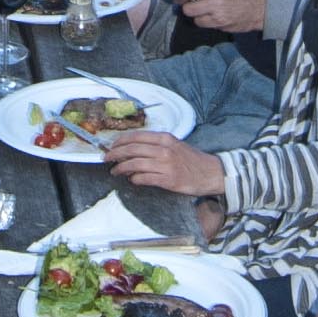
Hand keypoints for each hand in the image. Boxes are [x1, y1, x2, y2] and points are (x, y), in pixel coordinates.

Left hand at [102, 130, 223, 198]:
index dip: (120, 142)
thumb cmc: (192, 160)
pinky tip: (132, 180)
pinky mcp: (168, 180)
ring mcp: (166, 165)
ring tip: (115, 171)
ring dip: (121, 168)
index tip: (111, 146)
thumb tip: (132, 150)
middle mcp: (164, 150)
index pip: (136, 137)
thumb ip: (155, 146)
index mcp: (165, 138)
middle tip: (106, 159)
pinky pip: (144, 178)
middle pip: (131, 150)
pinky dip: (134, 179)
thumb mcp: (175, 145)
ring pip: (134, 164)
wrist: (211, 173)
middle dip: (114, 154)